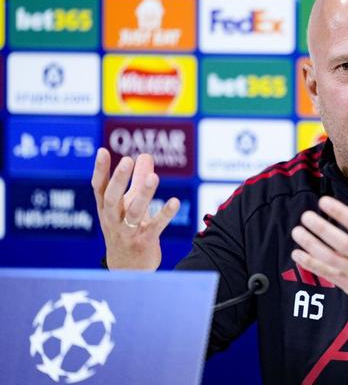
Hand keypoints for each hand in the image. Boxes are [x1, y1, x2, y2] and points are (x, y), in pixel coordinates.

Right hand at [91, 148, 179, 269]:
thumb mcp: (128, 204)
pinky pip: (155, 226)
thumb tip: (145, 155)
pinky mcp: (145, 241)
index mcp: (106, 208)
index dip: (100, 170)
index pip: (100, 188)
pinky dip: (165, 214)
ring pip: (134, 212)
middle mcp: (113, 219)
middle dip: (119, 179)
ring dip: (143, 194)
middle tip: (126, 160)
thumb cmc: (126, 229)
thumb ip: (137, 179)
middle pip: (113, 198)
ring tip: (153, 177)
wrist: (127, 269)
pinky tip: (175, 201)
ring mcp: (128, 232)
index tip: (102, 151)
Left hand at [291, 175, 347, 314]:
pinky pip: (327, 273)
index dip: (341, 213)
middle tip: (305, 216)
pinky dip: (311, 264)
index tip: (323, 200)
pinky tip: (297, 253)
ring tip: (297, 231)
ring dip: (311, 246)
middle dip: (322, 229)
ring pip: (331, 259)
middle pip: (342, 243)